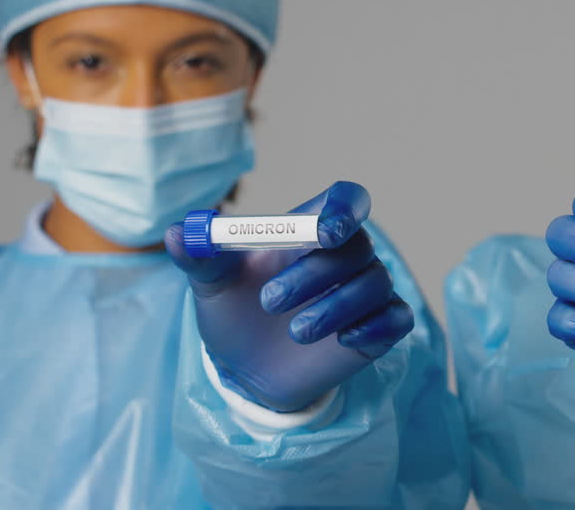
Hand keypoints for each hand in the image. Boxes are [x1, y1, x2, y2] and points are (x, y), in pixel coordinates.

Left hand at [165, 181, 413, 411]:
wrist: (246, 372)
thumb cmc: (234, 314)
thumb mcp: (211, 285)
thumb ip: (199, 257)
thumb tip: (178, 233)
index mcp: (308, 233)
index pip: (346, 200)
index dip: (344, 209)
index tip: (324, 232)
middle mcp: (344, 258)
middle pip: (356, 247)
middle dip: (315, 274)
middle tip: (270, 303)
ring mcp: (364, 293)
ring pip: (374, 283)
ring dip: (336, 306)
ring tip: (295, 334)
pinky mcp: (378, 329)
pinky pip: (396, 319)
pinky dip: (375, 326)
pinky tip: (344, 341)